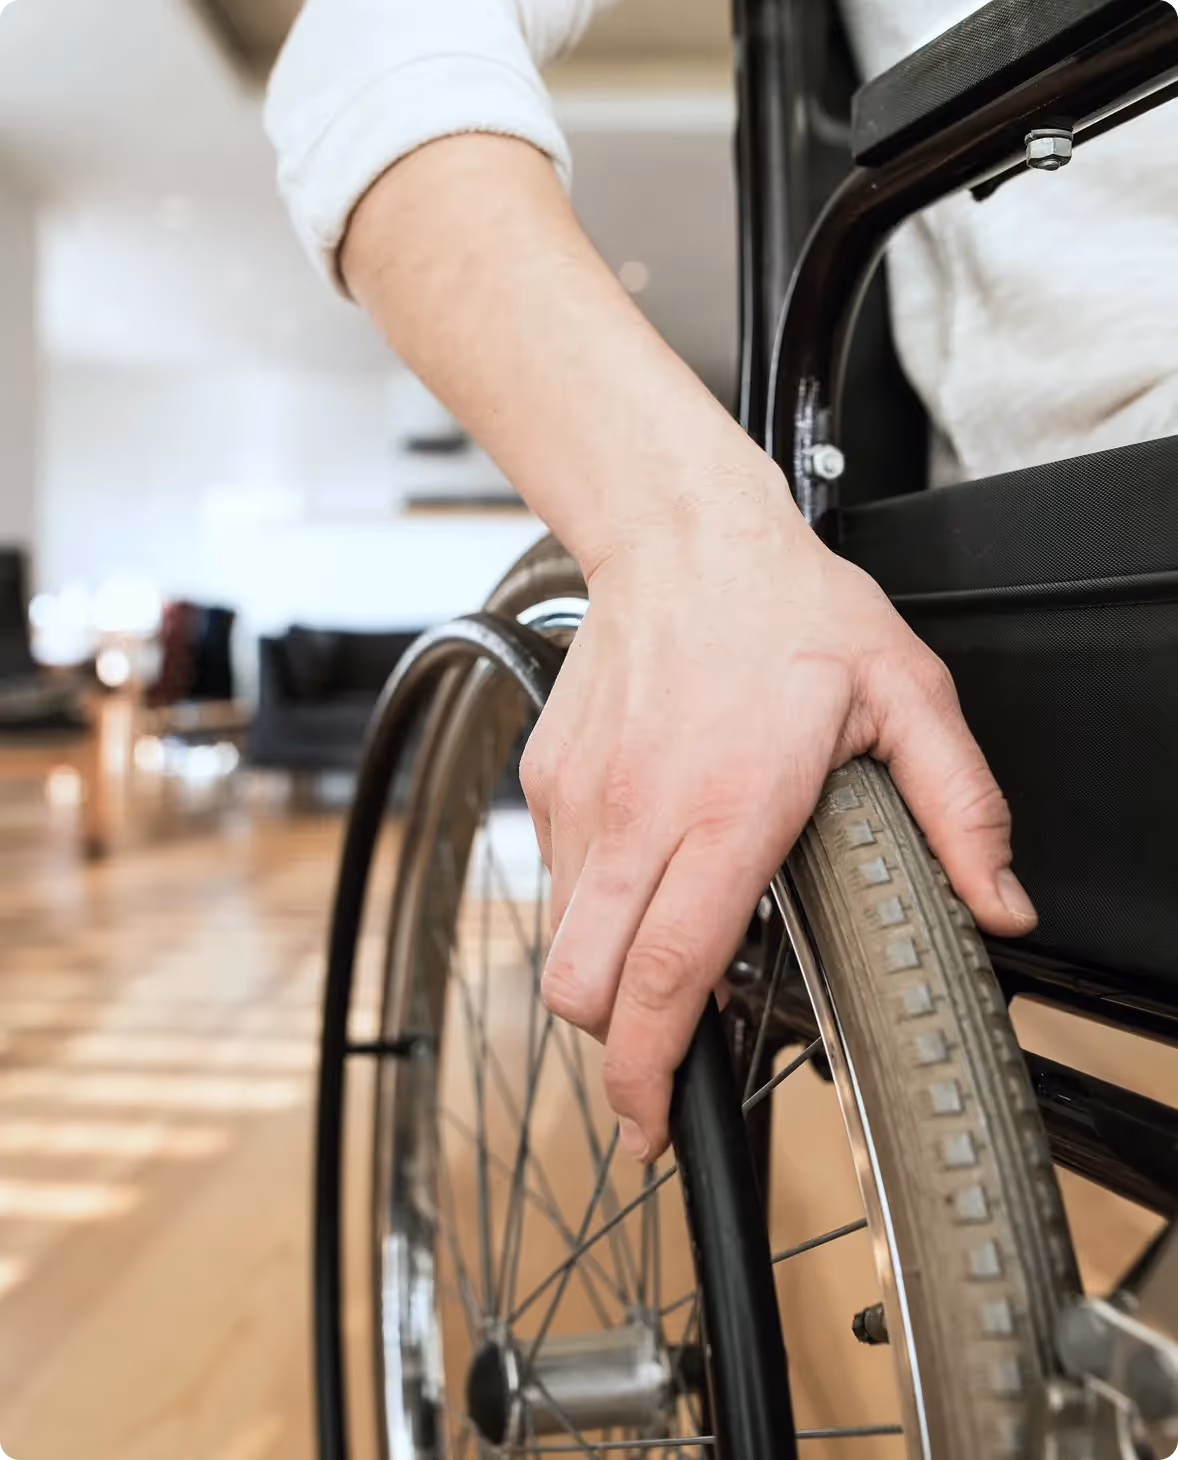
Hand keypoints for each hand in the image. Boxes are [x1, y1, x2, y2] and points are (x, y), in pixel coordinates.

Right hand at [521, 471, 1036, 1161]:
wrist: (678, 532)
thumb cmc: (786, 608)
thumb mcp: (906, 695)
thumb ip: (960, 808)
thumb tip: (1002, 905)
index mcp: (728, 808)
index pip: (665, 974)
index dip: (649, 1071)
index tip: (654, 1125)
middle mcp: (638, 813)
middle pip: (584, 985)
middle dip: (612, 1050)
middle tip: (656, 1066)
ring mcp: (579, 797)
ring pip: (560, 941)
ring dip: (602, 975)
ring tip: (659, 955)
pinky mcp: (546, 778)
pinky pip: (555, 877)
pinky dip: (590, 904)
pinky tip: (643, 868)